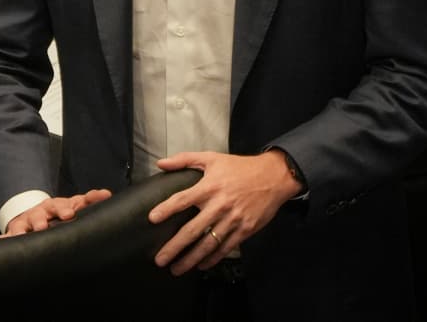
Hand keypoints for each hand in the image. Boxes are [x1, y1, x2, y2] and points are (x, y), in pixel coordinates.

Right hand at [1, 189, 111, 236]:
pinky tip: (5, 240)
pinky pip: (10, 234)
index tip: (69, 214)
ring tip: (23, 236)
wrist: (37, 213)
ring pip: (25, 224)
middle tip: (44, 226)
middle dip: (41, 220)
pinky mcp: (16, 230)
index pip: (63, 204)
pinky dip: (8, 237)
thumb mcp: (75, 205)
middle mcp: (42, 211)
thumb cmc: (60, 212)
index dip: (65, 209)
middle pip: (42, 213)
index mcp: (58, 205)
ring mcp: (28, 220)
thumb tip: (107, 194)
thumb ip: (91, 199)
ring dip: (24, 229)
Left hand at [149, 150, 300, 274]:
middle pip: (192, 230)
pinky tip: (201, 265)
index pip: (183, 199)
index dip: (166, 209)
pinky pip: (225, 248)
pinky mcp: (244, 230)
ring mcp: (232, 220)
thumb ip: (184, 159)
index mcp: (210, 187)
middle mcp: (219, 205)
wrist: (274, 177)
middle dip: (174, 247)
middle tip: (159, 259)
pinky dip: (212, 259)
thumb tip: (161, 163)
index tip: (152, 219)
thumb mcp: (212, 158)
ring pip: (208, 244)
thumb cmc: (240, 168)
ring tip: (176, 269)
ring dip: (191, 259)